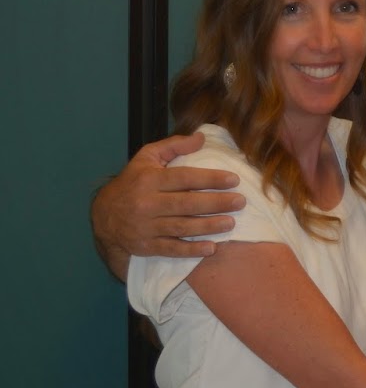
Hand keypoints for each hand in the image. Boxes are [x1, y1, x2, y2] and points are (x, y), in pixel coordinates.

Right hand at [91, 133, 244, 277]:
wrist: (104, 215)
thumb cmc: (133, 182)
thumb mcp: (146, 158)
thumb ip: (173, 145)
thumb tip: (201, 137)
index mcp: (149, 180)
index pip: (184, 178)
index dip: (210, 178)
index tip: (233, 180)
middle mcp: (146, 203)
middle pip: (186, 203)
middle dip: (216, 203)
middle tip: (240, 202)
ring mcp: (145, 226)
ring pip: (181, 226)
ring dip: (208, 226)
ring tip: (230, 222)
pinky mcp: (145, 246)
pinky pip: (171, 249)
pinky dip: (191, 250)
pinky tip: (211, 248)